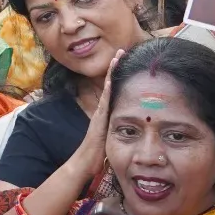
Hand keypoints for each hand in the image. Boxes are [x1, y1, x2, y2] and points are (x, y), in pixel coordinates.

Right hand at [75, 52, 121, 181]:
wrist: (85, 163)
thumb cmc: (99, 155)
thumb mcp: (111, 138)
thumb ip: (118, 130)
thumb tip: (129, 127)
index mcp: (106, 114)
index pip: (113, 90)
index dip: (118, 76)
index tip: (124, 62)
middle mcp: (102, 110)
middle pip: (109, 84)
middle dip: (114, 68)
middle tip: (121, 51)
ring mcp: (99, 114)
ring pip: (108, 89)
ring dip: (112, 73)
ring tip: (117, 57)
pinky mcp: (99, 119)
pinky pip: (105, 101)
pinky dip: (109, 89)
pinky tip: (112, 78)